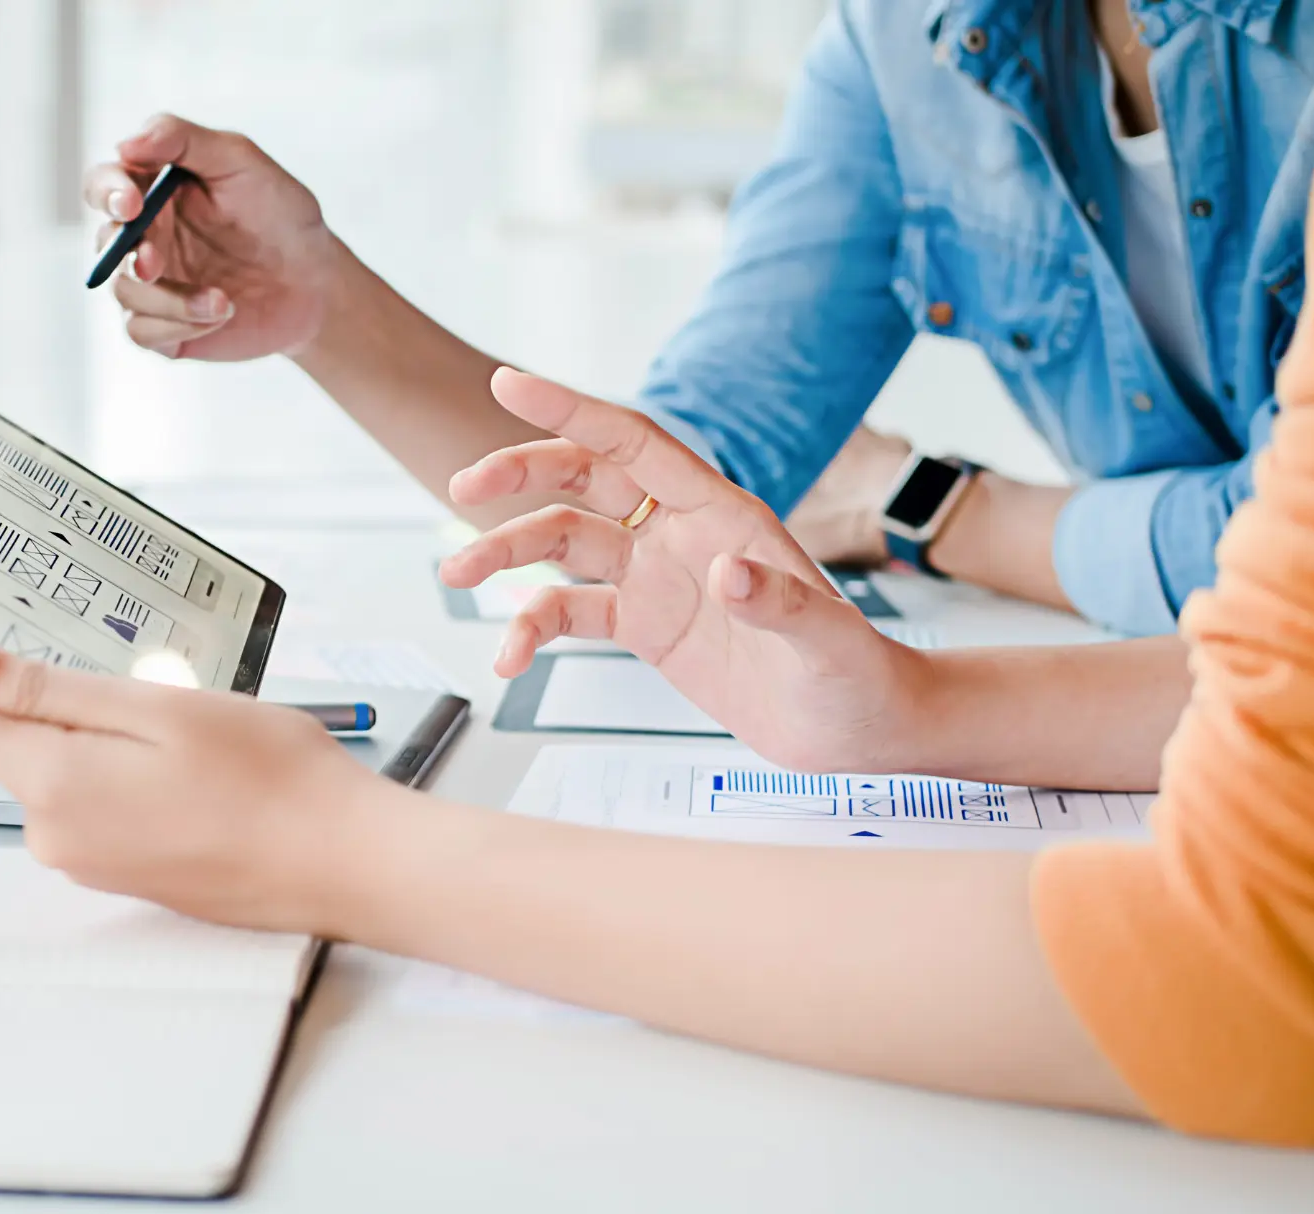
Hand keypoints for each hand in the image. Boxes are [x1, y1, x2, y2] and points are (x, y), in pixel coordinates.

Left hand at [0, 635, 398, 933]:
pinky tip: (167, 740)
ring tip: (144, 682)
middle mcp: (55, 833)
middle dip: (7, 683)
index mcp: (53, 785)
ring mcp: (88, 858)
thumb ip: (47, 691)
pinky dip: (104, 757)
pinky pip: (86, 797)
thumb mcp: (155, 709)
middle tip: (46, 617)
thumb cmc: (271, 782)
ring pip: (47, 768)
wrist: (343, 863)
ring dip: (71, 720)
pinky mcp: (121, 868)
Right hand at [82, 114, 339, 359]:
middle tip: (154, 263)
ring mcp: (153, 284)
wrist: (317, 282)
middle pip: (105, 241)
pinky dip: (177, 324)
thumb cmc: (280, 214)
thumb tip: (125, 144)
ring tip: (223, 300)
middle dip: (127, 252)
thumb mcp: (241, 161)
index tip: (131, 203)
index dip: (107, 191)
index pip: (104, 184)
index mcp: (154, 191)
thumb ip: (183, 140)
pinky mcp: (165, 326)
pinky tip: (220, 313)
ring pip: (123, 291)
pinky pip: (141, 331)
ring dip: (168, 298)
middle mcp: (145, 236)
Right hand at [442, 369, 932, 771]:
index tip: (508, 384)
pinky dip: (531, 628)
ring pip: (563, 544)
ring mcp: (658, 578)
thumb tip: (726, 574)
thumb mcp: (828, 644)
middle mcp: (681, 534)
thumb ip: (782, 604)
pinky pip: (571, 613)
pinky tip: (508, 659)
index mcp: (722, 513)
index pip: (634, 444)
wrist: (859, 730)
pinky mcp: (646, 627)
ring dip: (506, 553)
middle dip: (520, 476)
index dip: (571, 410)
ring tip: (454, 573)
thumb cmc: (858, 678)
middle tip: (462, 487)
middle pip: (584, 481)